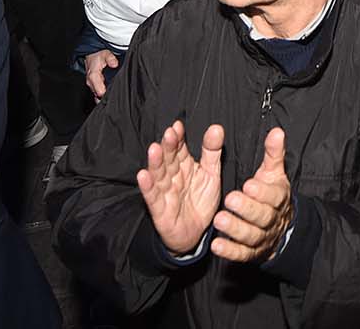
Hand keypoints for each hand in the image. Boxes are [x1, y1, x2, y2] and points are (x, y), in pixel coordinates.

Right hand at [83, 49, 119, 98]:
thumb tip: (114, 64)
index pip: (100, 92)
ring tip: (113, 90)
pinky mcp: (92, 86)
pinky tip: (109, 90)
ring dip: (105, 94)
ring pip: (98, 95)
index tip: (115, 91)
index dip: (108, 94)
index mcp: (93, 76)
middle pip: (99, 96)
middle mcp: (90, 82)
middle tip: (116, 92)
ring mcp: (91, 85)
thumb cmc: (98, 56)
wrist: (91, 55)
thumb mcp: (105, 54)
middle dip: (108, 95)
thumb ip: (110, 58)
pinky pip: (98, 93)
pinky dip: (103, 93)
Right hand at [136, 120, 223, 255]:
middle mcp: (172, 176)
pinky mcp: (159, 210)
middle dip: (168, 146)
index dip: (178, 138)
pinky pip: (153, 197)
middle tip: (169, 134)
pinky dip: (147, 187)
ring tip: (154, 149)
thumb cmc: (200, 201)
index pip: (179, 148)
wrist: (195, 234)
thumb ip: (212, 151)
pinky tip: (143, 175)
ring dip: (155, 162)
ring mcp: (164, 192)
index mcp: (184, 166)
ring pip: (158, 175)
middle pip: (168, 159)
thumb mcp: (211, 174)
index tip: (178, 126)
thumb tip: (216, 128)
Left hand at [212, 128, 294, 262]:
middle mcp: (272, 219)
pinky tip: (216, 246)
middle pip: (262, 216)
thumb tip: (276, 131)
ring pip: (251, 236)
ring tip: (218, 220)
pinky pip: (242, 254)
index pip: (273, 196)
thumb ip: (273, 153)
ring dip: (235, 229)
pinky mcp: (252, 253)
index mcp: (278, 198)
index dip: (261, 192)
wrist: (282, 228)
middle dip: (246, 209)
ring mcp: (262, 238)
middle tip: (229, 200)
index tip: (248, 184)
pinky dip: (230, 251)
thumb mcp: (274, 173)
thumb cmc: (272, 195)